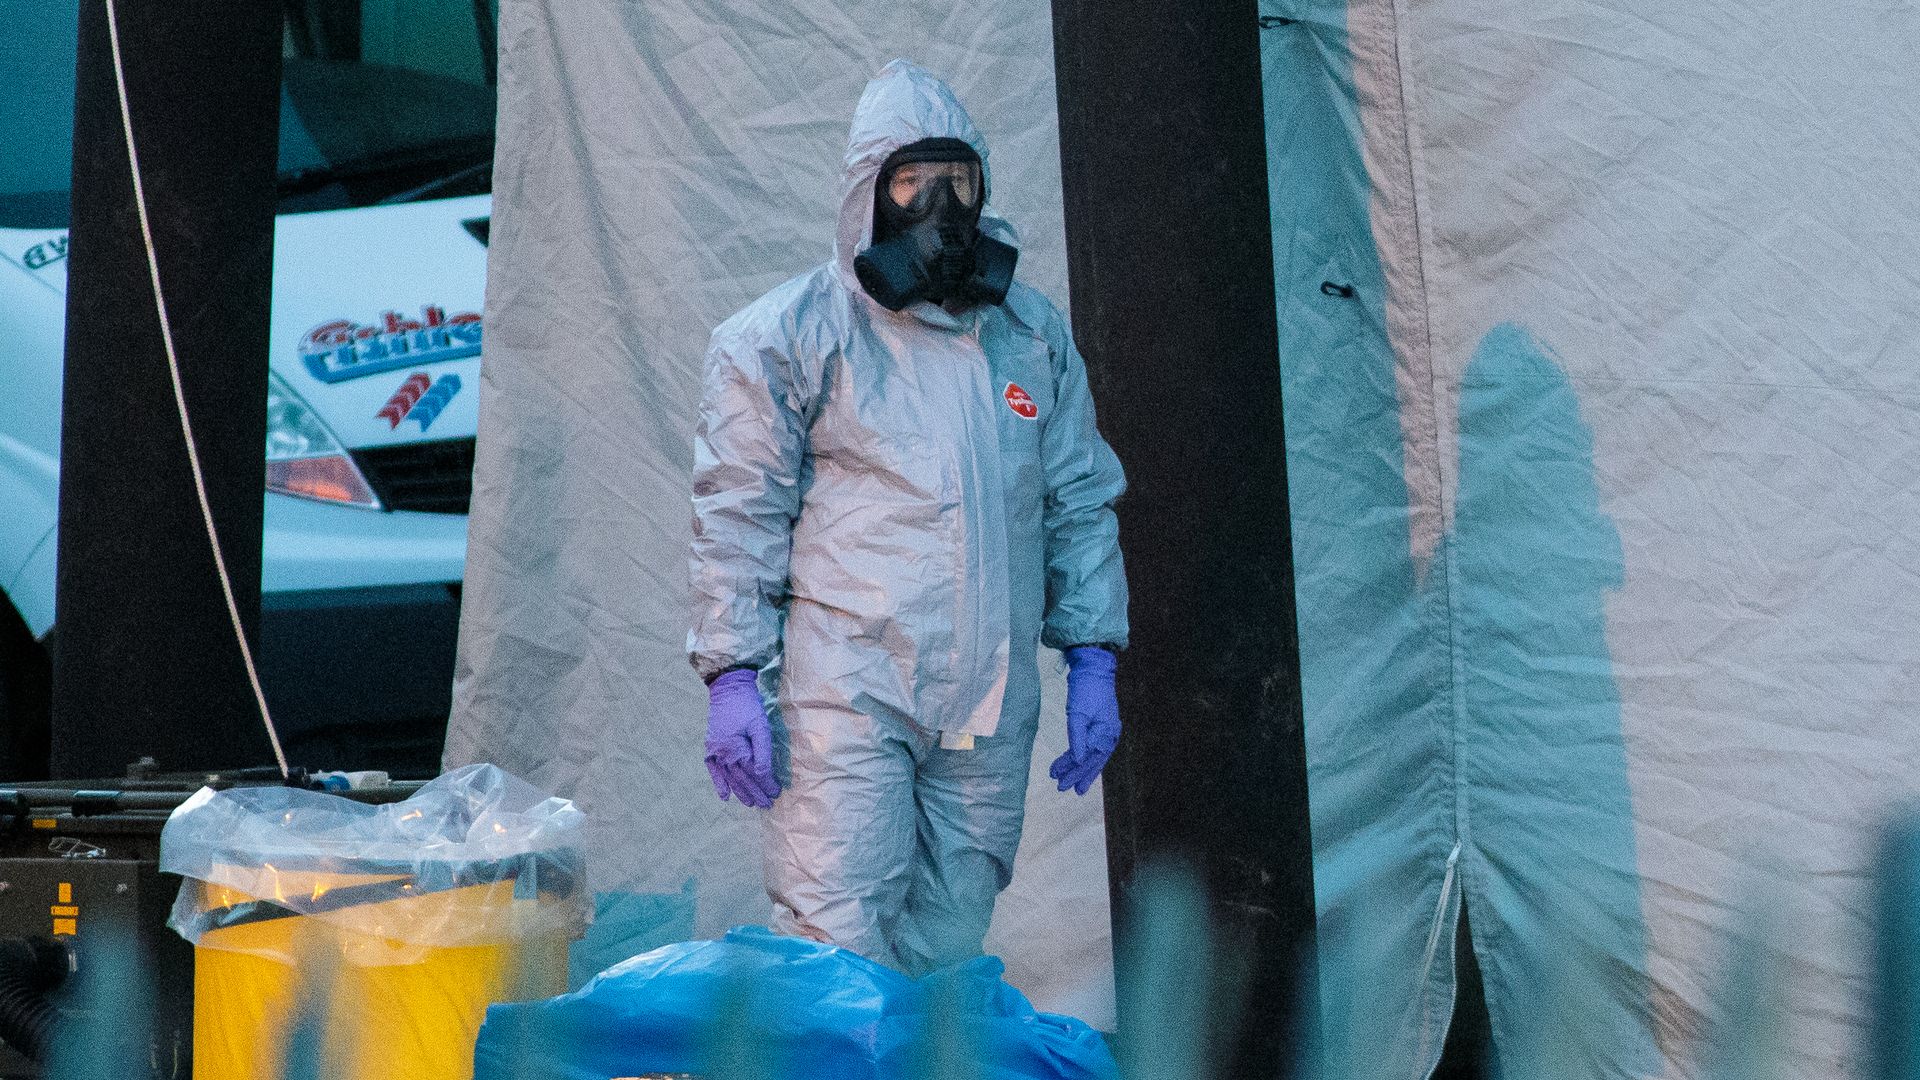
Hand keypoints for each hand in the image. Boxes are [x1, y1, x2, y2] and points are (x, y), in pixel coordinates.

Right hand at [705, 669, 780, 807]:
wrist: (728, 688)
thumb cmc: (748, 706)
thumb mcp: (760, 726)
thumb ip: (762, 752)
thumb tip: (763, 774)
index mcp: (736, 748)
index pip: (754, 773)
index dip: (765, 784)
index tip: (776, 792)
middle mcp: (723, 753)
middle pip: (742, 778)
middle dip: (755, 792)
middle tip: (767, 804)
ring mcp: (714, 751)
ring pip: (729, 777)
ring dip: (740, 792)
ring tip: (750, 804)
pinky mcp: (710, 747)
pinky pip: (713, 770)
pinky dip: (718, 783)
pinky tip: (725, 796)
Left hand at [1049, 646, 1119, 795]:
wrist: (1094, 669)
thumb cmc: (1086, 690)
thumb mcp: (1078, 713)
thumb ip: (1077, 738)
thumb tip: (1078, 761)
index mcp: (1105, 733)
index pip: (1087, 758)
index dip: (1072, 770)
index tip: (1058, 780)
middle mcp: (1109, 735)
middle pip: (1092, 761)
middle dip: (1077, 775)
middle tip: (1063, 788)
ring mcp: (1106, 730)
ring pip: (1093, 756)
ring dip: (1081, 769)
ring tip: (1071, 784)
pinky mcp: (1101, 725)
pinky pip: (1093, 747)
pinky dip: (1084, 756)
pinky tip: (1078, 763)